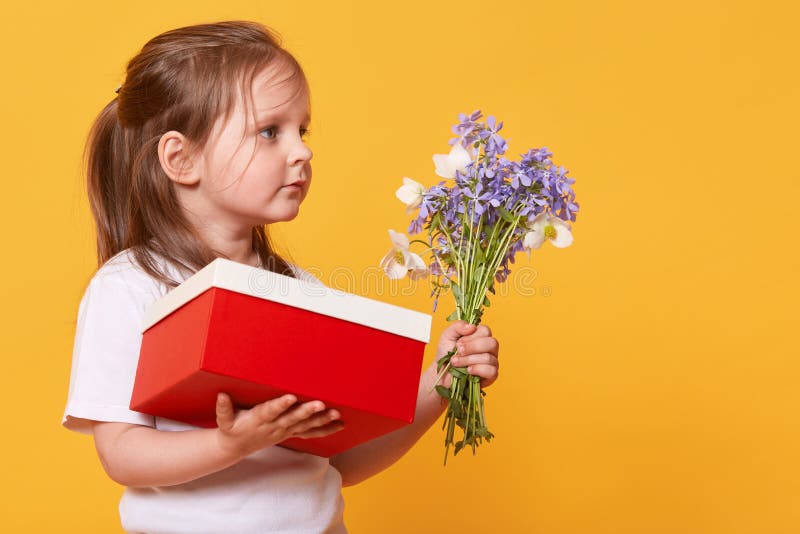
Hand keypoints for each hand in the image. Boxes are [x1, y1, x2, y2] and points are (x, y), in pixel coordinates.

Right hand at [215, 392, 343, 459]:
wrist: (236, 447)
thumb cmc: (231, 429)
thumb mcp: (223, 421)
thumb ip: (223, 409)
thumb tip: (221, 395)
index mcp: (259, 419)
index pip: (270, 411)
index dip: (280, 405)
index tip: (290, 397)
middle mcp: (274, 426)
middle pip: (293, 418)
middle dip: (307, 411)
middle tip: (321, 404)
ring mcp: (284, 431)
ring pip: (305, 426)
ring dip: (321, 420)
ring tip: (336, 413)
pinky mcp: (290, 433)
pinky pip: (310, 433)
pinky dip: (325, 429)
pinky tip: (340, 425)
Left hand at [435, 321, 499, 388]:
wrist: (442, 373)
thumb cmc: (447, 354)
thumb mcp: (447, 336)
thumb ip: (458, 326)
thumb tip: (472, 326)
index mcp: (481, 336)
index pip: (486, 331)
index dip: (471, 337)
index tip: (458, 343)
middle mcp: (489, 348)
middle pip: (492, 343)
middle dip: (473, 347)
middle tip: (458, 351)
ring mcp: (492, 362)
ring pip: (488, 358)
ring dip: (468, 360)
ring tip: (456, 362)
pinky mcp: (491, 375)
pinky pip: (491, 371)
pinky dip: (477, 370)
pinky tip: (468, 371)